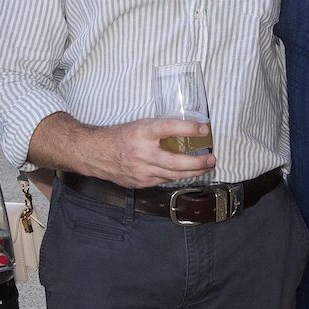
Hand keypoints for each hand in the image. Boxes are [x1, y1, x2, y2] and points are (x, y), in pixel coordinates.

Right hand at [86, 117, 216, 188]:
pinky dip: (176, 176)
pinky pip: (163, 180)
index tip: (204, 129)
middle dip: (198, 163)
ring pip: (173, 175)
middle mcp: (142, 152)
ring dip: (192, 172)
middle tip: (211, 159)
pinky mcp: (140, 182)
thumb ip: (160, 129)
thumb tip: (187, 128)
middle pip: (176, 162)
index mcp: (142, 132)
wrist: (97, 154)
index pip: (169, 128)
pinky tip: (185, 172)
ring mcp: (141, 170)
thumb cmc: (120, 137)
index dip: (188, 128)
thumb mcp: (140, 125)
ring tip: (205, 167)